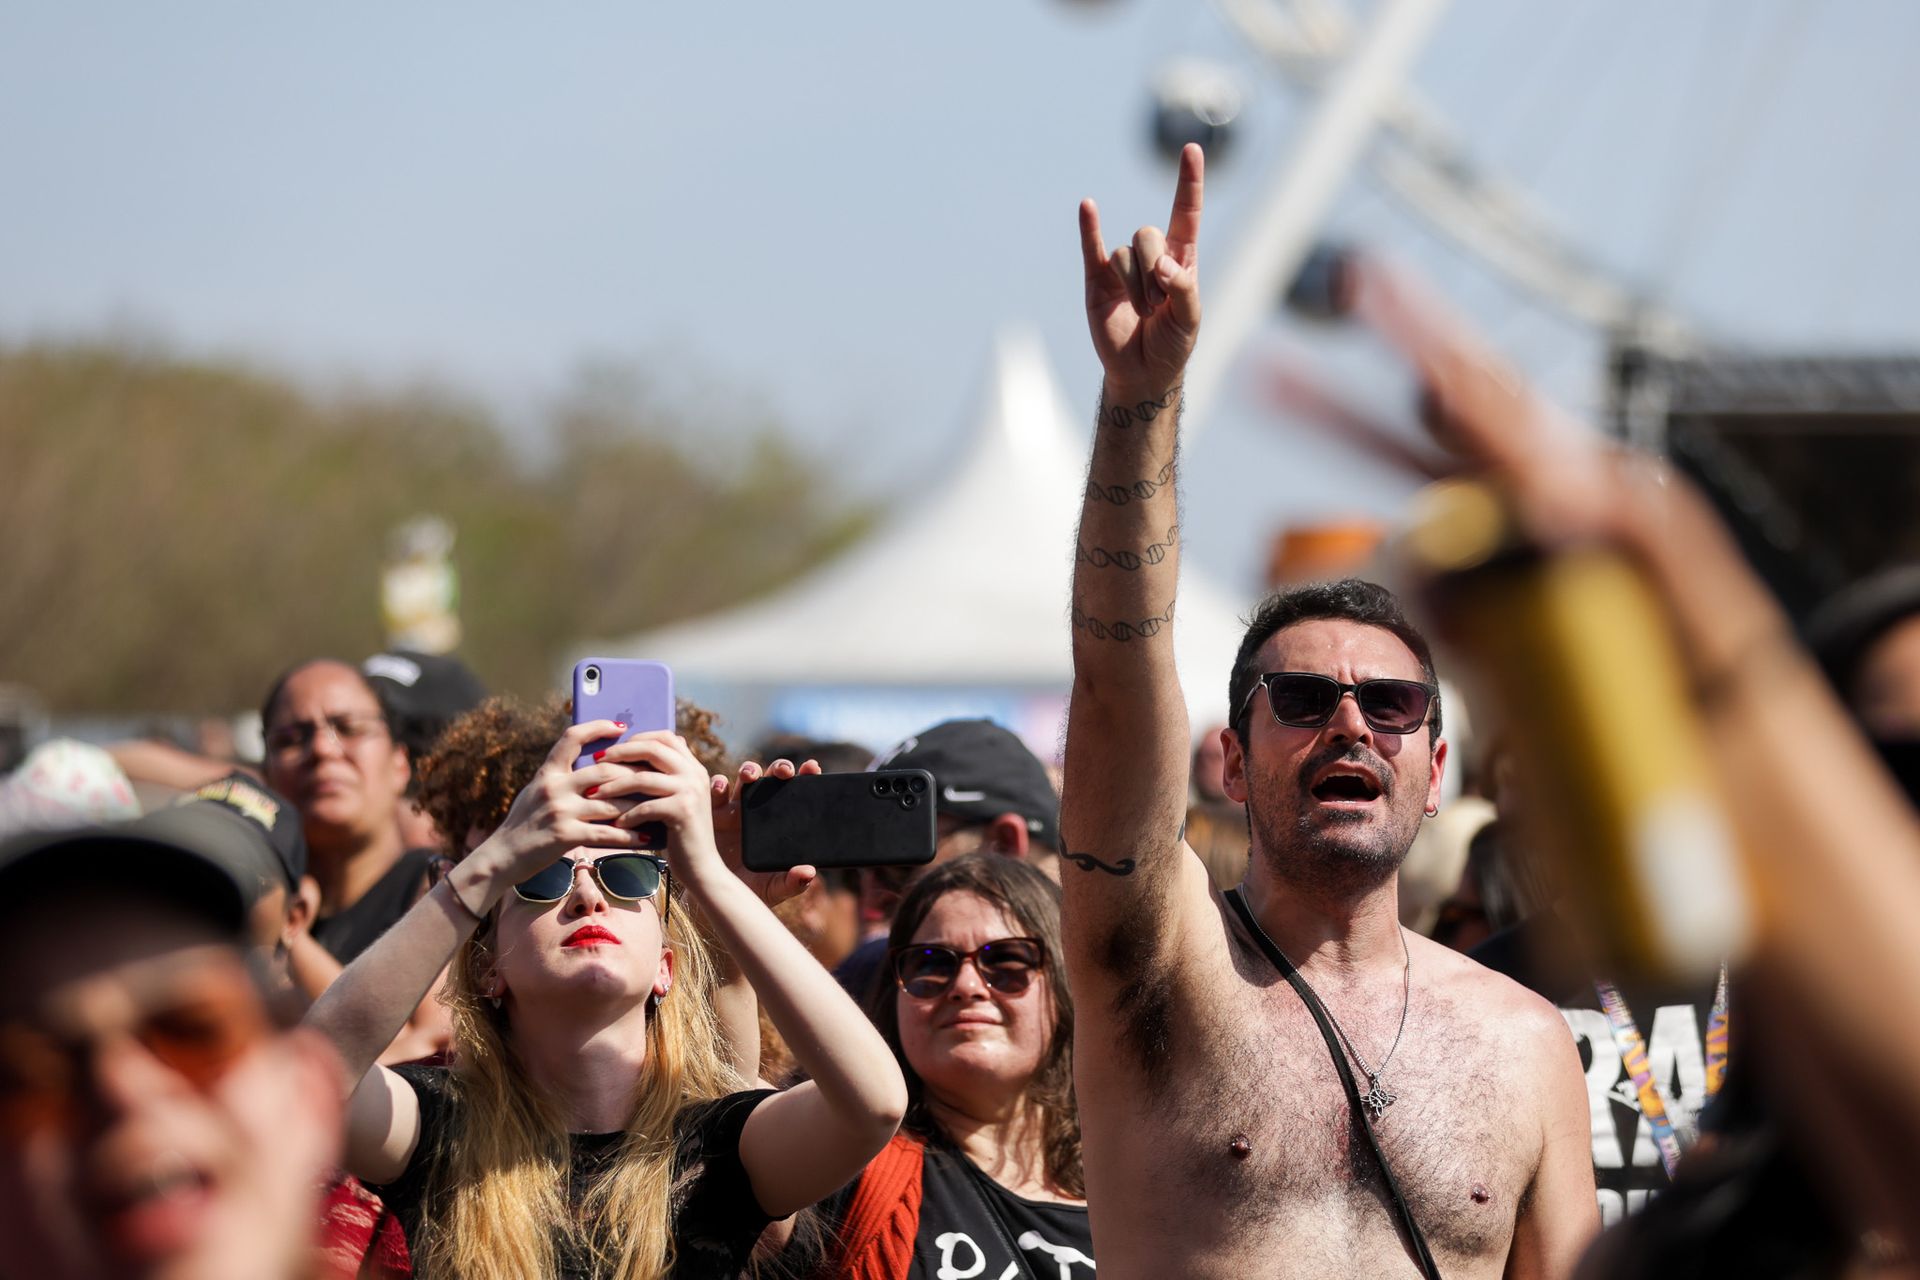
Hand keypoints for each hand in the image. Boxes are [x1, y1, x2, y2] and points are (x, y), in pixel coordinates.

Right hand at [469, 721, 653, 889]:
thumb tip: (595, 768)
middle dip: (632, 773)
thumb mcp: (536, 792)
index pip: (572, 737)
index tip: (620, 726)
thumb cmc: (523, 824)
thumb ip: (561, 779)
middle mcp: (553, 786)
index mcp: (547, 772)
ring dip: (636, 806)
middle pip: (603, 770)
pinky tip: (644, 838)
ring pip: (610, 803)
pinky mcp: (564, 835)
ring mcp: (559, 810)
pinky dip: (628, 836)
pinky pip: (606, 833)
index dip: (597, 727)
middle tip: (654, 775)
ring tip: (657, 807)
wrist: (500, 857)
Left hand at [597, 731, 725, 877]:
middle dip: (620, 753)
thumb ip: (663, 779)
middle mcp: (695, 774)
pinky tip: (615, 824)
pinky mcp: (683, 811)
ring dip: (614, 785)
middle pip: (653, 748)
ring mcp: (691, 791)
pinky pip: (646, 806)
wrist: (702, 867)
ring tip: (594, 794)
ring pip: (644, 778)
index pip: (665, 737)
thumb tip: (631, 760)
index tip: (612, 749)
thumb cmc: (680, 834)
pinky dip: (627, 815)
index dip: (638, 738)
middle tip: (596, 762)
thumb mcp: (677, 799)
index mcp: (693, 767)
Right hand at [711, 758, 820, 908]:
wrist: (717, 898)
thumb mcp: (774, 889)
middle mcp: (758, 811)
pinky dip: (716, 784)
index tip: (813, 768)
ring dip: (748, 771)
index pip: (795, 794)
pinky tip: (720, 788)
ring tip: (750, 775)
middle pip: (770, 779)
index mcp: (778, 822)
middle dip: (778, 768)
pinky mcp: (711, 814)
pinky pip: (714, 792)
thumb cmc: (751, 891)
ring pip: (743, 779)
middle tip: (784, 771)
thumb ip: (792, 882)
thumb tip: (809, 872)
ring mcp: (734, 810)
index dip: (805, 776)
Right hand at [1080, 143, 1204, 392]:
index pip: (1186, 213)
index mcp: (1180, 258)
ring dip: (1134, 285)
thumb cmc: (1173, 344)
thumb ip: (1183, 288)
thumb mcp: (1190, 318)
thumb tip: (1161, 265)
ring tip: (1142, 313)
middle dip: (1152, 270)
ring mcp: (1123, 267)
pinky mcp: (1098, 279)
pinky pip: (1092, 247)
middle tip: (1157, 305)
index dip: (1189, 182)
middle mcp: (1151, 256)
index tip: (1192, 149)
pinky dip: (1089, 227)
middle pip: (1147, 234)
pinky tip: (1087, 207)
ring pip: (1125, 254)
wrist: (1142, 372)